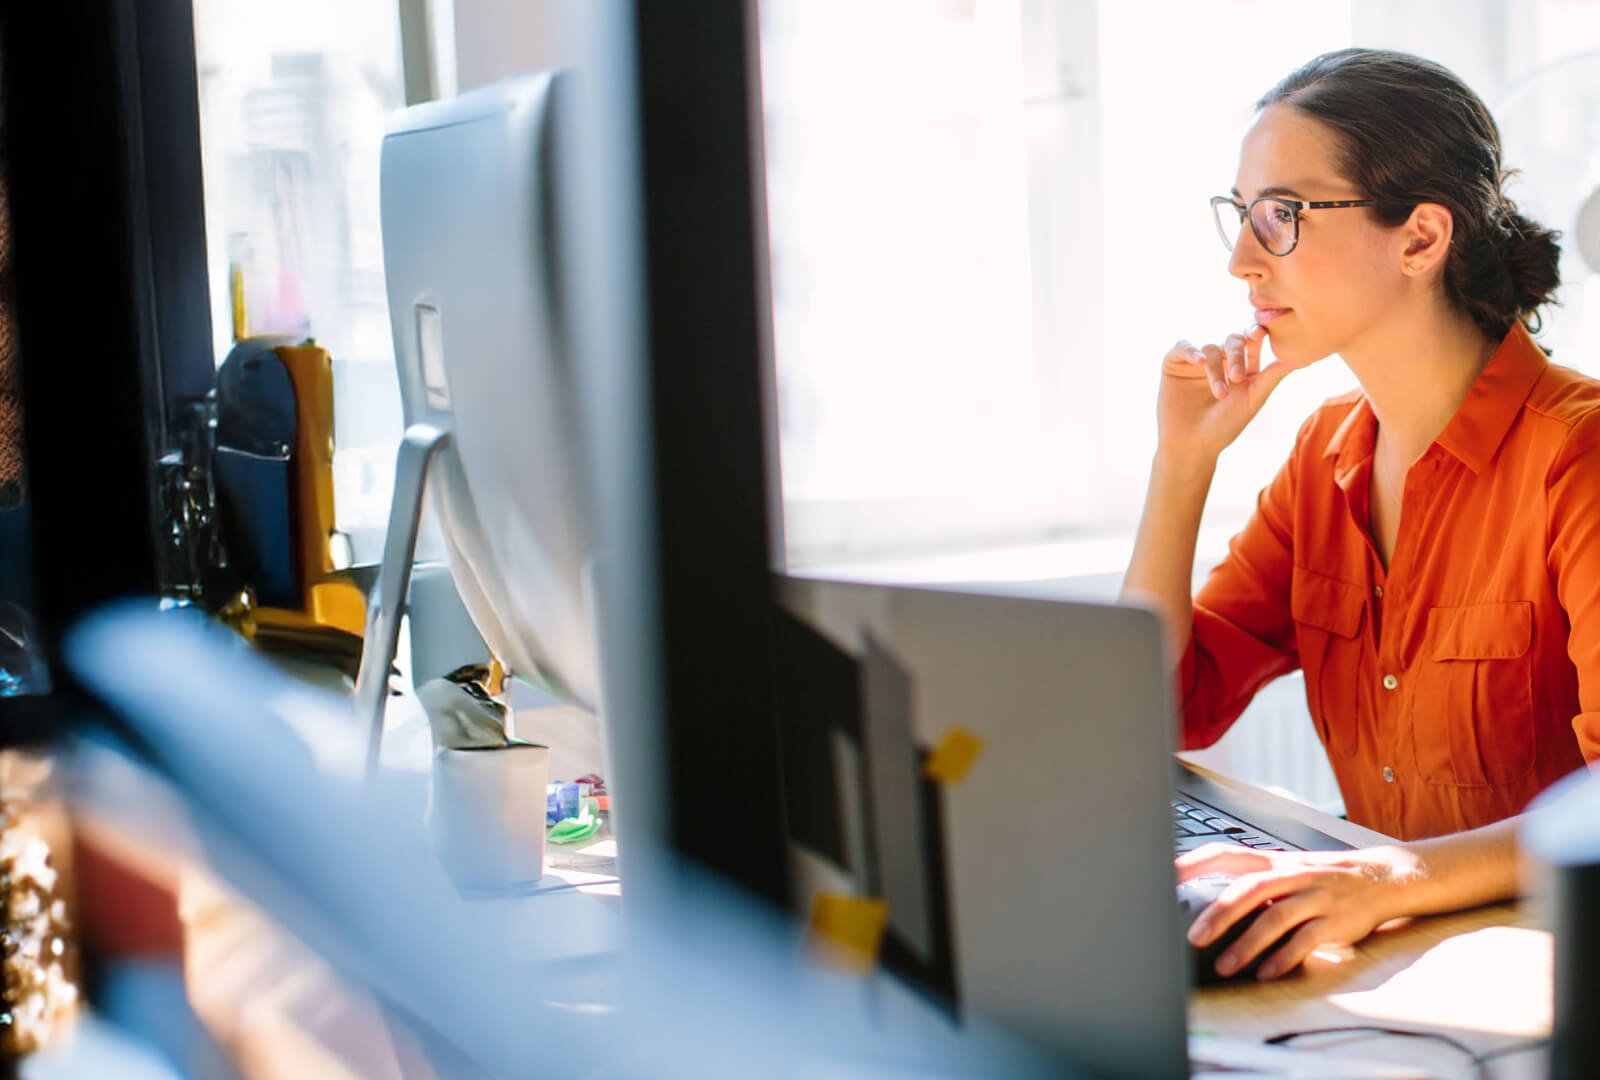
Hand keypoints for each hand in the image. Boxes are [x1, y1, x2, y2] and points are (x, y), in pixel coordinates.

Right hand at [1156, 325, 1300, 461]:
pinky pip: (1183, 346)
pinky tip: (1200, 362)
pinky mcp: (1174, 364)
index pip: (1251, 342)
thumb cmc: (1225, 427)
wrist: (1192, 446)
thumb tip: (1300, 357)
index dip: (1256, 333)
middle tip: (1238, 377)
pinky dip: (1191, 350)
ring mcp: (1196, 362)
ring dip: (1216, 369)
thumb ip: (1272, 376)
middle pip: (1232, 340)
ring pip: (1210, 348)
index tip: (1259, 333)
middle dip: (1237, 354)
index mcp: (1242, 366)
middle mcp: (1220, 360)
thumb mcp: (1252, 399)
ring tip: (1220, 393)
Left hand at [1176, 842, 1421, 980]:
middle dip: (1219, 914)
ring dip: (1247, 944)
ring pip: (1276, 917)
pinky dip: (1284, 958)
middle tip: (1193, 938)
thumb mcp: (1286, 874)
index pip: (1227, 854)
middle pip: (1250, 889)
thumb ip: (1252, 887)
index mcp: (1273, 862)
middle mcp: (1292, 874)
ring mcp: (1315, 896)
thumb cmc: (1320, 881)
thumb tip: (1204, 907)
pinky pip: (1307, 940)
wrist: (1382, 878)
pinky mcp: (1337, 921)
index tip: (1166, 877)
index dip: (1196, 862)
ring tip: (1224, 966)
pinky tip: (1266, 973)